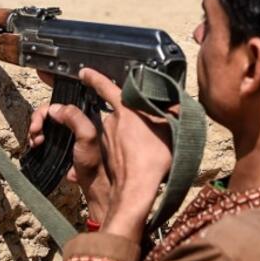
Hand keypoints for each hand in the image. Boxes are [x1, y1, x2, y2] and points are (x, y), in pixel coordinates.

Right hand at [29, 100, 110, 222]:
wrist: (94, 189)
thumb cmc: (95, 165)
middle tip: (35, 131)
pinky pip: (46, 136)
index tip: (42, 116)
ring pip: (47, 124)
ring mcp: (69, 135)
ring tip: (36, 142)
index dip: (51, 104)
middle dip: (39, 119)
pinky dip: (38, 139)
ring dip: (37, 130)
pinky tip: (37, 147)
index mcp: (88, 116)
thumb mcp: (87, 137)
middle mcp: (78, 123)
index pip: (65, 100)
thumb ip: (74, 118)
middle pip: (52, 111)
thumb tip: (54, 108)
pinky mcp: (62, 146)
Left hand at [78, 68, 173, 243]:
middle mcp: (110, 122)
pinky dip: (123, 149)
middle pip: (118, 112)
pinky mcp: (104, 155)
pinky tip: (136, 157)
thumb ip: (170, 113)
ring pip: (116, 131)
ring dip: (126, 134)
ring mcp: (105, 139)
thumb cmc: (153, 156)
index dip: (94, 77)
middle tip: (145, 123)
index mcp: (125, 109)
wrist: (136, 187)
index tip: (84, 72)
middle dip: (128, 115)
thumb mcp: (170, 129)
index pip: (105, 87)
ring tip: (144, 144)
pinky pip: (114, 146)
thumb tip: (175, 105)